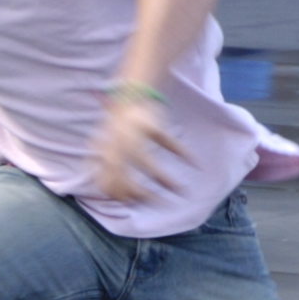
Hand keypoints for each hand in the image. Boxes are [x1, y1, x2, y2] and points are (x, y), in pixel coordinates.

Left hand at [91, 88, 192, 202]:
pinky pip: (168, 142)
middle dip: (143, 195)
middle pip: (126, 179)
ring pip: (148, 164)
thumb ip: (105, 169)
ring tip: (181, 190)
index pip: (107, 183)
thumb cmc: (118, 126)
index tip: (134, 205)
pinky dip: (182, 153)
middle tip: (160, 204)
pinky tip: (195, 163)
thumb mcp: (103, 146)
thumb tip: (112, 198)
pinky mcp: (152, 124)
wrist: (130, 94)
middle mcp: (116, 146)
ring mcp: (134, 134)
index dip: (120, 197)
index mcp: (103, 153)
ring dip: (166, 180)